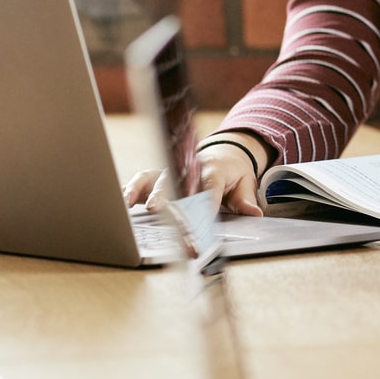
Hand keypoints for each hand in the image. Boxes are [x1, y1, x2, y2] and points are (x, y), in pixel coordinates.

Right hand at [119, 137, 267, 215]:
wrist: (224, 152)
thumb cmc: (233, 172)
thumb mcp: (245, 182)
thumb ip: (245, 199)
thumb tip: (255, 213)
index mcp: (213, 171)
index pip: (208, 192)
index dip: (204, 208)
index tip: (200, 226)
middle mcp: (188, 169)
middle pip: (178, 185)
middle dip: (170, 198)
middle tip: (162, 210)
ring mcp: (172, 171)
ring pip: (157, 178)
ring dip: (148, 191)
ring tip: (141, 205)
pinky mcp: (159, 176)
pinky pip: (143, 179)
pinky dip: (132, 189)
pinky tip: (125, 203)